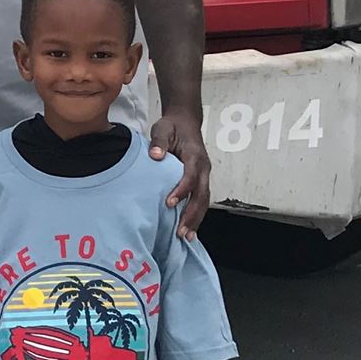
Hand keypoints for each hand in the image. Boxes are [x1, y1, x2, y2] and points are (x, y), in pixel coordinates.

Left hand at [149, 110, 211, 235]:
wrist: (186, 122)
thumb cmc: (173, 127)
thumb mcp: (162, 128)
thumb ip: (159, 142)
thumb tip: (155, 156)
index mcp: (194, 156)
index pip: (191, 177)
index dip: (182, 191)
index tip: (169, 203)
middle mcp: (203, 168)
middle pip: (202, 195)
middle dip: (192, 214)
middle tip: (181, 232)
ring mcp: (204, 175)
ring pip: (204, 201)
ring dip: (196, 219)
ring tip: (187, 237)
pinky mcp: (201, 181)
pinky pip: (201, 200)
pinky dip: (196, 215)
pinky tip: (188, 229)